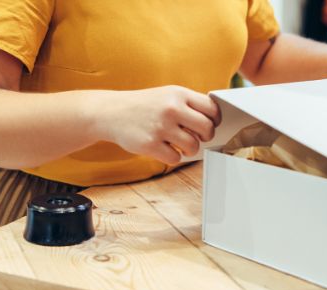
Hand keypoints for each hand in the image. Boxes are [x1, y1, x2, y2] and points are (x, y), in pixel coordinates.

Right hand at [94, 85, 220, 163]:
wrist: (111, 112)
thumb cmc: (145, 105)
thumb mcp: (167, 95)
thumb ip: (190, 104)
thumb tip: (215, 121)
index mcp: (179, 94)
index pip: (212, 108)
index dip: (215, 120)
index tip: (210, 124)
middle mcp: (171, 108)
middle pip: (207, 129)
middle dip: (206, 136)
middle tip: (197, 137)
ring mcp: (161, 127)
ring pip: (193, 146)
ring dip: (190, 149)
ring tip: (181, 145)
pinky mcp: (150, 144)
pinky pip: (176, 158)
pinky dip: (173, 157)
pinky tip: (165, 149)